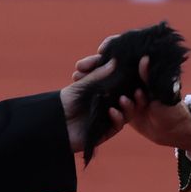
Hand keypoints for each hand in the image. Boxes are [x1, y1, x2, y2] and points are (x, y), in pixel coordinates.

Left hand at [60, 38, 148, 152]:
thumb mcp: (80, 86)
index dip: (123, 72)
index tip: (122, 63)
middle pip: (128, 95)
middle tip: (136, 84)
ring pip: (127, 110)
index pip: (120, 80)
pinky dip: (118, 117)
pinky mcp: (107, 130)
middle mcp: (110, 102)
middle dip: (133, 90)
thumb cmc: (64, 102)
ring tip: (123, 99)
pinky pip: (118, 124)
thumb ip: (97, 75)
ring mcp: (110, 116)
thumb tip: (115, 61)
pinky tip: (112, 111)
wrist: (54, 125)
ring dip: (128, 105)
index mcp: (104, 90)